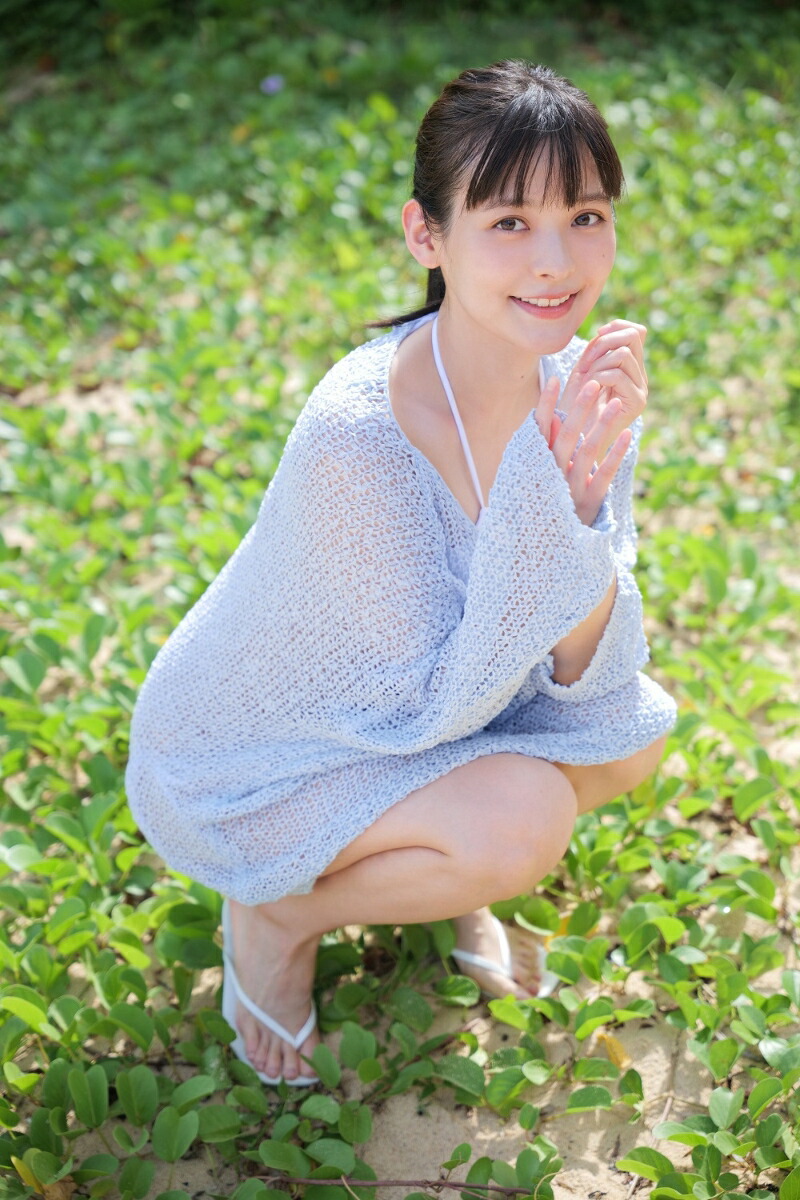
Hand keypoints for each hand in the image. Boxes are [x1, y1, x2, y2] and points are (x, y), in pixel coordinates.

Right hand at [535, 319, 646, 525]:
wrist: (547, 548)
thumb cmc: (542, 504)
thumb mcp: (535, 478)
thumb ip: (542, 449)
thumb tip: (548, 417)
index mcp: (537, 467)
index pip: (539, 430)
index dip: (546, 405)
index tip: (553, 378)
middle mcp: (553, 475)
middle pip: (566, 436)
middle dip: (580, 408)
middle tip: (593, 382)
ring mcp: (572, 488)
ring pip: (588, 452)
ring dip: (602, 425)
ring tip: (616, 402)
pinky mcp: (591, 501)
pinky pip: (605, 474)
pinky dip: (616, 454)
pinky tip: (627, 434)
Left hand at [559, 319, 647, 454]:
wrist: (572, 441)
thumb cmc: (573, 407)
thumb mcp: (584, 371)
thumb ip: (597, 350)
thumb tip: (608, 327)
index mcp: (630, 369)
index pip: (636, 332)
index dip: (615, 327)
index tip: (595, 337)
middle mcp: (640, 378)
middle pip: (633, 337)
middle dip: (603, 343)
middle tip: (585, 363)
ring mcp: (641, 391)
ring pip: (623, 354)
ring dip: (597, 363)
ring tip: (585, 382)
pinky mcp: (637, 403)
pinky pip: (617, 375)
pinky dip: (597, 377)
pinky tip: (589, 391)